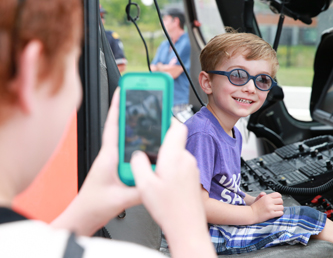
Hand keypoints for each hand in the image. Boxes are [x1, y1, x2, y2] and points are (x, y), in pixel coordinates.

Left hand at [79, 87, 140, 216]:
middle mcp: (110, 155)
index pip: (113, 125)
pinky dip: (139, 143)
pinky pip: (129, 150)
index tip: (123, 90)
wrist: (83, 216)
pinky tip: (148, 145)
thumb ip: (140, 189)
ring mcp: (113, 160)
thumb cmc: (93, 205)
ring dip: (136, 126)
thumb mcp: (120, 198)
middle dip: (130, 110)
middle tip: (141, 97)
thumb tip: (157, 178)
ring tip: (149, 117)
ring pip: (126, 138)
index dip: (118, 106)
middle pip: (122, 127)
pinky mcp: (117, 167)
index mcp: (108, 156)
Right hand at [130, 120, 215, 257]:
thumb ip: (138, 164)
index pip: (176, 126)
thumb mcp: (144, 186)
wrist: (187, 227)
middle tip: (150, 143)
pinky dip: (171, 165)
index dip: (167, 118)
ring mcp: (191, 168)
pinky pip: (181, 163)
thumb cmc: (170, 209)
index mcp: (174, 157)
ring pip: (177, 152)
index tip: (160, 109)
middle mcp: (186, 159)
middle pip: (175, 138)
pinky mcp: (192, 177)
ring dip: (166, 154)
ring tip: (154, 168)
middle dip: (162, 139)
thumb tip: (137, 154)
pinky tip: (163, 178)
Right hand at [250, 192, 283, 222]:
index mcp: (266, 197)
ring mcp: (270, 208)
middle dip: (280, 204)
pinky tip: (276, 214)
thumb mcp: (258, 198)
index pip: (278, 194)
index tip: (277, 200)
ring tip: (276, 210)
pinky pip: (280, 213)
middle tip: (276, 206)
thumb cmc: (255, 207)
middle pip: (281, 201)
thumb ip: (262, 195)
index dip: (279, 198)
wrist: (251, 213)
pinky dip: (279, 214)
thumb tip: (264, 194)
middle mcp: (269, 201)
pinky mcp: (271, 214)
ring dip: (280, 209)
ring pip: (281, 207)